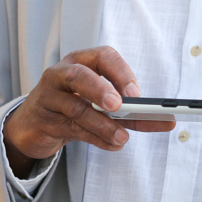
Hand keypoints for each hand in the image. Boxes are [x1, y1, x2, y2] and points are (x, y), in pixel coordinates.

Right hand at [3, 47, 174, 177]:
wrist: (35, 124)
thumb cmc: (74, 105)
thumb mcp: (102, 103)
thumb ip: (130, 110)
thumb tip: (166, 120)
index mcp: (81, 61)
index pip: (103, 56)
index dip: (121, 73)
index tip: (137, 94)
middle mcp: (61, 74)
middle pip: (78, 76)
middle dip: (101, 90)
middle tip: (119, 106)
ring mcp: (48, 97)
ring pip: (75, 108)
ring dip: (103, 124)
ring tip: (122, 137)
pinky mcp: (43, 121)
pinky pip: (71, 129)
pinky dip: (95, 138)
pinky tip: (112, 145)